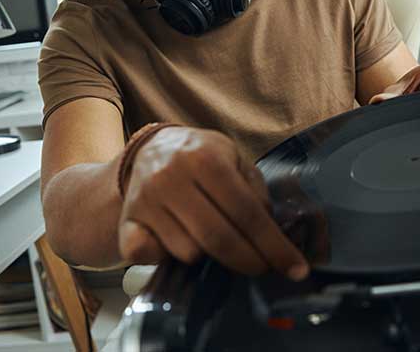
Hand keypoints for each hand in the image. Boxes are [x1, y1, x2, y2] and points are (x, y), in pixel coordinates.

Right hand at [117, 126, 309, 279]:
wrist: (150, 150)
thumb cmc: (201, 158)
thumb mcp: (234, 160)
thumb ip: (256, 192)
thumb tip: (274, 233)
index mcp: (205, 158)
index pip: (247, 213)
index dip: (273, 245)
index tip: (294, 269)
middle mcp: (171, 176)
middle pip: (219, 238)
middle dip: (249, 261)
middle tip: (262, 269)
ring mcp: (145, 199)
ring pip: (189, 252)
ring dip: (207, 256)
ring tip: (211, 239)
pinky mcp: (126, 221)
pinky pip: (147, 256)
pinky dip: (165, 259)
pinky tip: (176, 245)